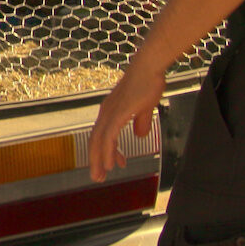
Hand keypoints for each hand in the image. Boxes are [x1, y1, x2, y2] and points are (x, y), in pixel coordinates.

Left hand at [90, 66, 162, 181]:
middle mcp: (106, 113)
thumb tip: (140, 135)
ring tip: (101, 176)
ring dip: (99, 160)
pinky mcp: (116, 114)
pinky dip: (107, 152)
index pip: (102, 136)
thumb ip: (141, 121)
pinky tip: (109, 163)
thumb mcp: (145, 107)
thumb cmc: (148, 82)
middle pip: (95, 141)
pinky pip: (108, 137)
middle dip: (96, 160)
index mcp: (111, 111)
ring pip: (98, 142)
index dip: (106, 152)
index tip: (112, 165)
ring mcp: (109, 113)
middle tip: (98, 177)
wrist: (149, 67)